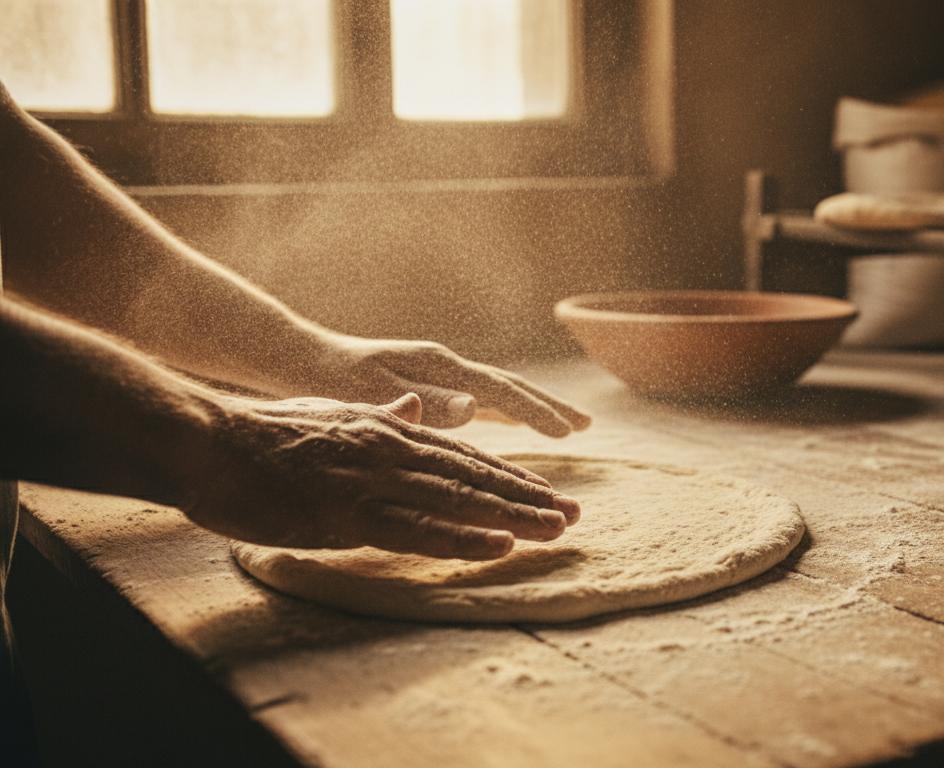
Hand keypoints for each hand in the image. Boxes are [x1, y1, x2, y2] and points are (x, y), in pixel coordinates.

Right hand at [183, 392, 579, 558]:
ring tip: (558, 528)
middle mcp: (394, 448)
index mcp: (390, 430)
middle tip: (574, 514)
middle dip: (529, 495)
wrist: (207, 440)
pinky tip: (500, 546)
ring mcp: (375, 479)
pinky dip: (464, 537)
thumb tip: (416, 407)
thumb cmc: (263, 435)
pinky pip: (419, 529)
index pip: (463, 454)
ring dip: (513, 515)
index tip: (547, 491)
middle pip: (476, 474)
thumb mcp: (334, 415)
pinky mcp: (351, 510)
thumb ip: (380, 415)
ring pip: (460, 498)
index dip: (509, 474)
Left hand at [307, 334, 591, 435]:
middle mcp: (445, 366)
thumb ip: (423, 402)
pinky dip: (509, 411)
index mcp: (436, 366)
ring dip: (535, 409)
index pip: (498, 390)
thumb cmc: (330, 381)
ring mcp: (442, 375)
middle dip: (549, 406)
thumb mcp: (371, 393)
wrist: (300, 361)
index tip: (566, 433)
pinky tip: (518, 424)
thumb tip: (476, 407)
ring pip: (500, 393)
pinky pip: (483, 401)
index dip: (535, 412)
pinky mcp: (433, 387)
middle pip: (509, 386)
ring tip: (570, 427)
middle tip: (586, 426)